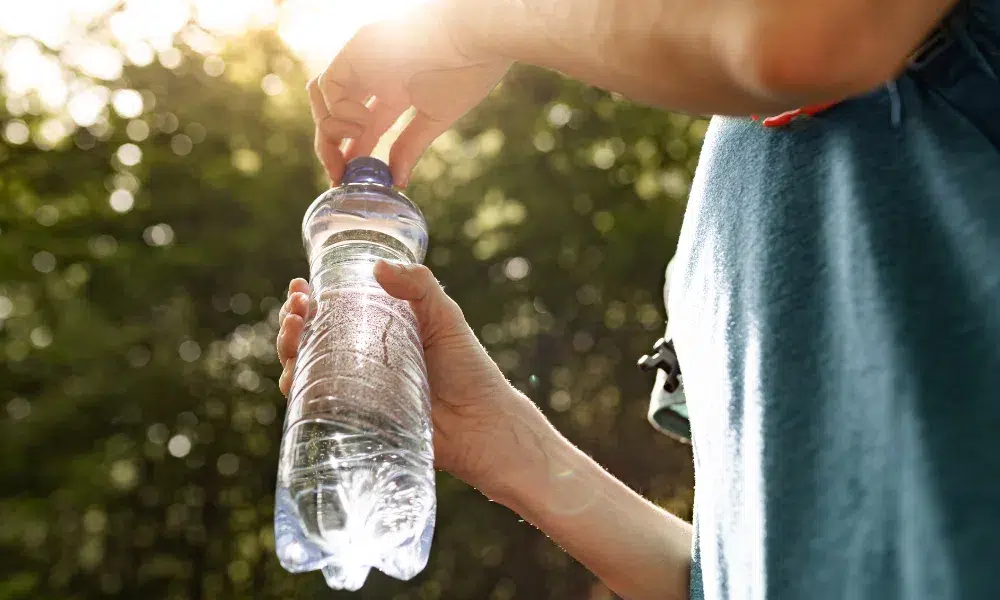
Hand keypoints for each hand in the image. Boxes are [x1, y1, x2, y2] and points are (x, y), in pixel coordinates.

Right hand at [276, 261, 547, 497]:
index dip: (309, 300)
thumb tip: (378, 267)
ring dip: (287, 351)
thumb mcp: (446, 317)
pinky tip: (293, 377)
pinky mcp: (355, 422)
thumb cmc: (469, 368)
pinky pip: (316, 407)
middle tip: (296, 310)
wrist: (482, 425)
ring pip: (305, 370)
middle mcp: (362, 361)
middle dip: (291, 323)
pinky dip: (297, 391)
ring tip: (292, 332)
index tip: (300, 287)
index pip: (332, 312)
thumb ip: (419, 286)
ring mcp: (356, 392)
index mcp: (379, 332)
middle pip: (310, 340)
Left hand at [307, 1, 510, 185]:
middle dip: (331, 148)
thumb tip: (397, 180)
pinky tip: (363, 121)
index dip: (352, 155)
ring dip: (329, 128)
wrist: (478, 39)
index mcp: (395, 91)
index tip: (346, 181)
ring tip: (352, 143)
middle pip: (336, 115)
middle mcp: (374, 76)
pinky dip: (339, 110)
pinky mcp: (357, 48)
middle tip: (338, 175)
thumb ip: (411, 146)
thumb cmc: (469, 72)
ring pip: (323, 97)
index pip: (363, 129)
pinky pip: (329, 85)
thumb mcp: (436, 116)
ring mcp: (363, 61)